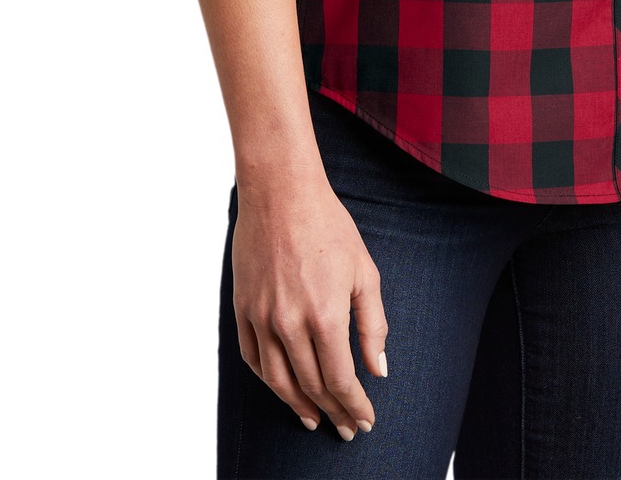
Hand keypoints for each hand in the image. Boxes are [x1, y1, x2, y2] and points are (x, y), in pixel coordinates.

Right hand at [231, 177, 387, 438]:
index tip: (365, 420)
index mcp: (325, 315)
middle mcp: (289, 324)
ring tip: (314, 420)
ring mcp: (261, 318)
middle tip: (345, 428)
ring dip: (298, 406)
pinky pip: (252, 359)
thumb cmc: (329, 227)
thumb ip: (372, 325)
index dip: (355, 406)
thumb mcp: (364, 272)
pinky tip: (283, 389)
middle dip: (332, 412)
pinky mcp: (242, 309)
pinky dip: (269, 381)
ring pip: (278, 381)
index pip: (341, 380)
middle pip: (311, 386)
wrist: (280, 192)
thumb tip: (378, 370)